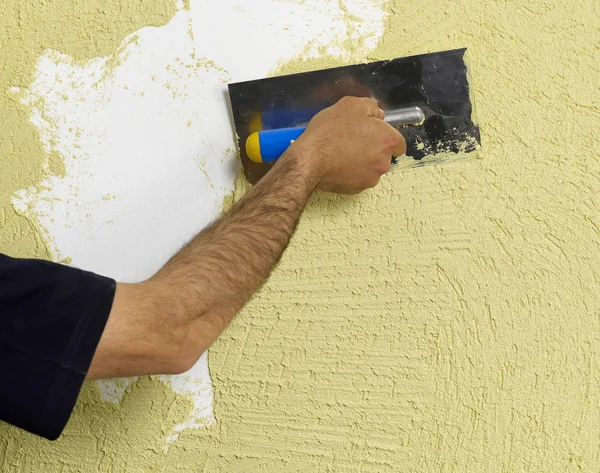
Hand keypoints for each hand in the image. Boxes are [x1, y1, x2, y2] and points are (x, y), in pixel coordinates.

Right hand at [288, 96, 405, 193]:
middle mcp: (384, 162)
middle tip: (352, 140)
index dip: (384, 136)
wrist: (310, 160)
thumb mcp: (350, 105)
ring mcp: (371, 178)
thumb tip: (376, 114)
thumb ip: (370, 107)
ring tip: (342, 152)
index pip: (398, 143)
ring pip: (371, 168)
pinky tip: (337, 164)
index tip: (371, 134)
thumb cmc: (330, 132)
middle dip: (372, 149)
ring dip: (361, 161)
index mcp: (388, 140)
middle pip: (384, 155)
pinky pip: (358, 179)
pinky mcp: (357, 189)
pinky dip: (350, 172)